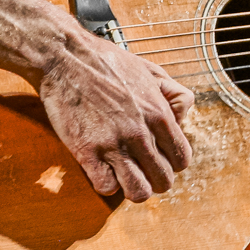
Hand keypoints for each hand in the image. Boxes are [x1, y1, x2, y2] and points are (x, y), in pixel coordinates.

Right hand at [38, 32, 194, 202]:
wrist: (66, 57)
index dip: (172, 162)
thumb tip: (182, 118)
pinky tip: (102, 169)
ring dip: (134, 188)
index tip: (159, 156)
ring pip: (139, 192)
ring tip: (124, 175)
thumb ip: (173, 95)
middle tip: (142, 168)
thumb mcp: (151, 71)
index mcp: (160, 114)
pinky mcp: (87, 152)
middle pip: (164, 181)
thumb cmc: (107, 62)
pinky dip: (106, 184)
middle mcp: (141, 133)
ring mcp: (114, 144)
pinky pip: (106, 187)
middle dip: (155, 178)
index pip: (182, 159)